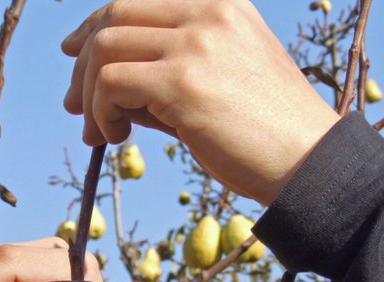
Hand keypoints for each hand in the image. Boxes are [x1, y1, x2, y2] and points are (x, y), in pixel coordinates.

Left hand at [62, 0, 340, 204]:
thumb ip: (165, 69)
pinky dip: (100, 112)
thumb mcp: (219, 79)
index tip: (75, 53)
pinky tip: (116, 137)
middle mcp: (208, 10)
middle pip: (113, 15)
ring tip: (100, 133)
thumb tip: (98, 83)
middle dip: (83, 62)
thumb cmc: (264, 132)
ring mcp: (196, 43)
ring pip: (104, 47)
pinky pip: (111, 84)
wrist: (309, 164)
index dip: (95, 23)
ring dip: (89, 94)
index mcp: (219, 4)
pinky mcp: (183, 82)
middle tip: (75, 106)